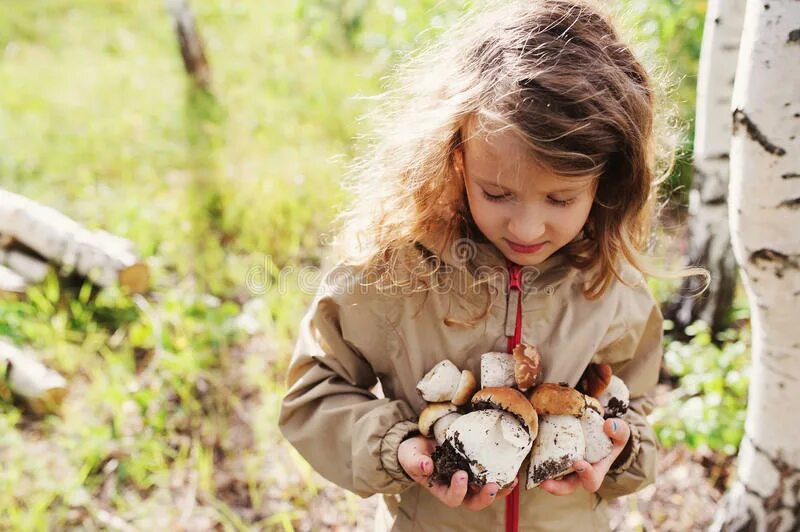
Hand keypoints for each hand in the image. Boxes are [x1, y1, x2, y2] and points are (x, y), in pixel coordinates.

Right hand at [398, 435, 516, 509]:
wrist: (421, 443)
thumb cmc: (414, 454)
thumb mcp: (410, 456)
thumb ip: (415, 462)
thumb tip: (426, 466)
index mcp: (440, 489)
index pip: (452, 498)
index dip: (458, 490)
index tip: (461, 475)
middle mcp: (457, 488)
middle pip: (473, 502)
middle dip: (484, 497)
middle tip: (492, 486)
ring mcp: (469, 479)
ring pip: (486, 492)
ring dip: (499, 489)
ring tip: (509, 481)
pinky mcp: (476, 467)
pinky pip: (491, 476)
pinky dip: (502, 476)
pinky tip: (512, 471)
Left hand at [539, 418, 629, 495]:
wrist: (596, 430)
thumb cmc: (610, 436)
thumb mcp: (621, 433)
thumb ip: (620, 431)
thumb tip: (608, 426)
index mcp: (595, 472)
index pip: (591, 481)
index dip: (585, 474)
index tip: (578, 462)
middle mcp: (577, 473)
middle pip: (566, 487)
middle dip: (556, 487)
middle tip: (545, 482)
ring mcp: (563, 466)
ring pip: (551, 477)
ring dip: (540, 476)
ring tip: (531, 473)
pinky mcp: (551, 457)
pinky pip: (541, 462)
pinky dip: (534, 459)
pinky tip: (526, 451)